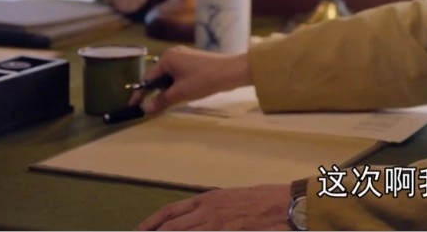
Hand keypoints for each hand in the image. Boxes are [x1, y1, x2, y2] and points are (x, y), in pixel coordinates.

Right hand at [128, 45, 251, 112]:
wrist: (232, 72)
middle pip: (158, 76)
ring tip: (169, 102)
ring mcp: (185, 57)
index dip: (141, 93)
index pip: (148, 77)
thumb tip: (145, 109)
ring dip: (168, 90)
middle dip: (156, 92)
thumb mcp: (180, 93)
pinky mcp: (194, 62)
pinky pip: (179, 75)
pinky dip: (177, 85)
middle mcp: (174, 54)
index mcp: (167, 58)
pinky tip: (181, 95)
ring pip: (170, 77)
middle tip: (153, 108)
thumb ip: (161, 100)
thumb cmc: (204, 80)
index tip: (133, 106)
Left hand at [136, 184, 292, 230]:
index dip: (152, 222)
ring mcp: (217, 225)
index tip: (140, 230)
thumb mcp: (231, 199)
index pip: (171, 211)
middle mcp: (208, 211)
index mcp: (208, 199)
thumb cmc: (262, 200)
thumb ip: (211, 209)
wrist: (285, 203)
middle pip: (171, 227)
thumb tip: (193, 219)